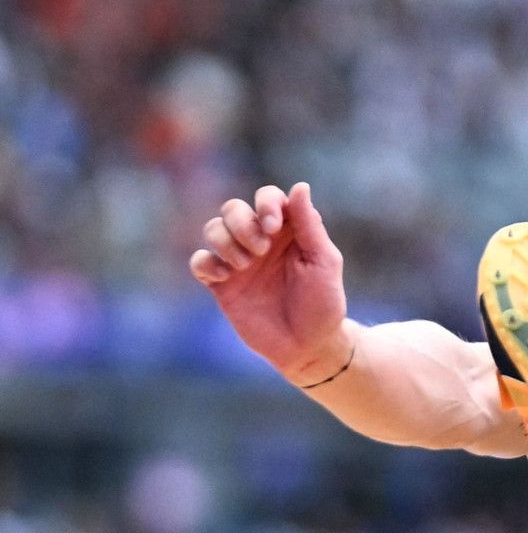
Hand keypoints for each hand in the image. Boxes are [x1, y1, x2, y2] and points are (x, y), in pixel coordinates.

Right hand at [190, 182, 351, 383]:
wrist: (308, 346)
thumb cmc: (323, 303)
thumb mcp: (324, 262)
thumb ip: (308, 225)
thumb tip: (299, 186)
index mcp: (288, 231)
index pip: (267, 196)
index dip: (266, 203)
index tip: (274, 227)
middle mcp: (261, 241)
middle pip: (233, 208)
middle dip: (242, 223)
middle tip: (261, 250)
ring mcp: (239, 262)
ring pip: (213, 229)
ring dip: (225, 242)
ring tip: (246, 265)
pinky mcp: (222, 285)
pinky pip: (200, 261)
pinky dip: (207, 263)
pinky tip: (225, 278)